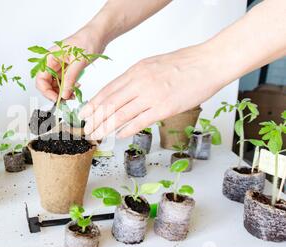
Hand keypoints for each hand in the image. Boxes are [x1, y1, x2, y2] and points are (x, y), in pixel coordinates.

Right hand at [35, 27, 106, 101]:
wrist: (98, 35)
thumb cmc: (87, 40)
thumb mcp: (78, 61)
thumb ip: (70, 79)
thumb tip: (63, 94)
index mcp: (50, 57)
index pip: (41, 78)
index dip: (46, 91)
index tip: (57, 99)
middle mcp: (52, 63)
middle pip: (46, 84)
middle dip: (55, 93)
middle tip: (66, 99)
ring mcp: (59, 67)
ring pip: (55, 85)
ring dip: (63, 92)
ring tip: (73, 95)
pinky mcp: (66, 70)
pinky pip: (63, 83)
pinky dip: (68, 88)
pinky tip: (76, 89)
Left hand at [79, 44, 224, 138]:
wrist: (209, 63)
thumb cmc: (184, 63)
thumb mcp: (153, 64)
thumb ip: (136, 77)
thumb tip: (122, 91)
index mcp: (136, 71)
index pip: (107, 90)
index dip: (93, 104)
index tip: (84, 114)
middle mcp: (139, 83)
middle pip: (109, 104)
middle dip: (95, 119)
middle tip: (86, 129)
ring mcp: (151, 96)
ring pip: (120, 115)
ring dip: (106, 128)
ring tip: (96, 136)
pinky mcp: (164, 108)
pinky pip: (139, 122)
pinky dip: (126, 130)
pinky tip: (118, 136)